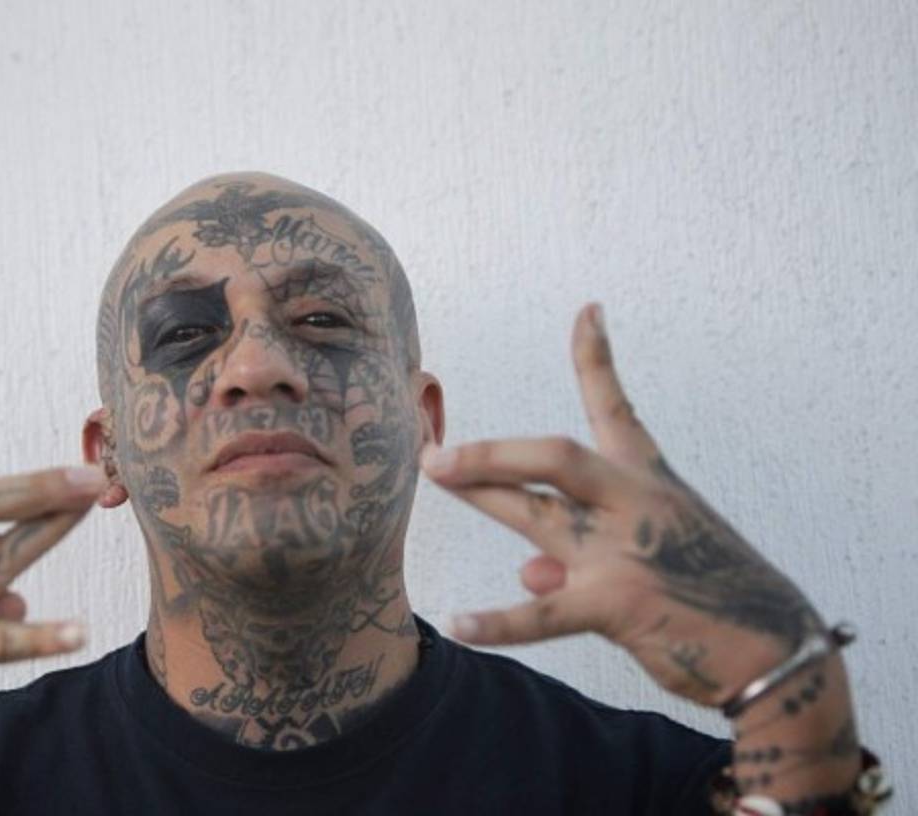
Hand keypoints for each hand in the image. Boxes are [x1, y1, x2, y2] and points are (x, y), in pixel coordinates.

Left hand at [422, 304, 823, 706]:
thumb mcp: (652, 552)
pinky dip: (499, 622)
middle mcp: (633, 505)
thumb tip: (529, 574)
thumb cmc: (710, 590)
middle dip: (493, 450)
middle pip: (555, 457)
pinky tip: (458, 624)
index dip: (598, 359)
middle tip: (438, 451)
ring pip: (537, 516)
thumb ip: (581, 554)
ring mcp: (624, 553)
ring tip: (435, 476)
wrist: (775, 648)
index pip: (617, 409)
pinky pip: (543, 614)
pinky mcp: (618, 605)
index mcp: (648, 481)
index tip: (586, 311)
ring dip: (481, 495)